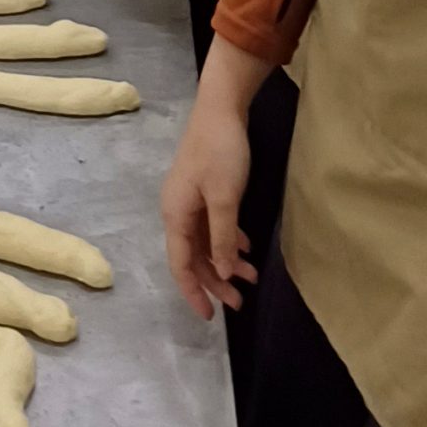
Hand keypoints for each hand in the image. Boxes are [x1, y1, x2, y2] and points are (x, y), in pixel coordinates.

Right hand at [160, 78, 257, 318]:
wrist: (221, 109)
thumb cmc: (220, 153)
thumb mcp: (224, 198)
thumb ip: (221, 238)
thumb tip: (221, 272)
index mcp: (175, 214)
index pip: (181, 264)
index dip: (194, 292)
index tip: (209, 318)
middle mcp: (177, 210)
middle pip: (193, 257)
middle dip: (215, 281)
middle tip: (240, 302)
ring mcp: (190, 200)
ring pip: (205, 243)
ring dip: (225, 262)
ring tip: (251, 276)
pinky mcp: (203, 190)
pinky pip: (212, 227)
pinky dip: (228, 241)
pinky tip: (246, 248)